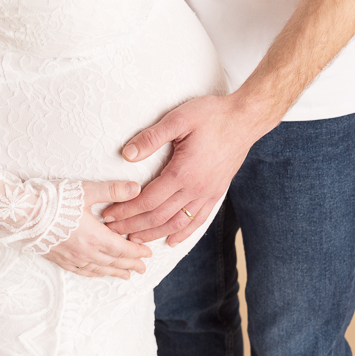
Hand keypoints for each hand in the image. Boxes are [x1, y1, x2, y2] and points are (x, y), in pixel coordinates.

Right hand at [43, 180, 153, 278]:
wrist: (25, 214)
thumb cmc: (55, 201)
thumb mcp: (87, 191)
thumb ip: (113, 190)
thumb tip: (136, 188)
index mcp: (95, 236)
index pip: (122, 248)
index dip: (136, 251)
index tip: (147, 253)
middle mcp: (86, 251)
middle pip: (113, 261)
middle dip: (130, 264)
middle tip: (142, 268)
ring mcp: (72, 257)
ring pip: (99, 268)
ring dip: (114, 272)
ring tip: (126, 275)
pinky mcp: (60, 259)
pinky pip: (81, 271)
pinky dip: (93, 273)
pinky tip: (97, 274)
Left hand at [103, 94, 261, 245]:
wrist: (245, 119)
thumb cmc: (212, 115)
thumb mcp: (178, 118)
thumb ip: (151, 137)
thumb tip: (127, 155)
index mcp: (182, 172)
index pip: (147, 200)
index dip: (126, 211)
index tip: (109, 215)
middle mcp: (195, 189)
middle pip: (158, 217)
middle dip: (133, 226)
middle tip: (113, 232)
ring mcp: (208, 193)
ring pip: (177, 223)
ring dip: (154, 234)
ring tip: (135, 240)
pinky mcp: (217, 192)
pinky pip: (198, 220)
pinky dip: (183, 233)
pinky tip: (171, 239)